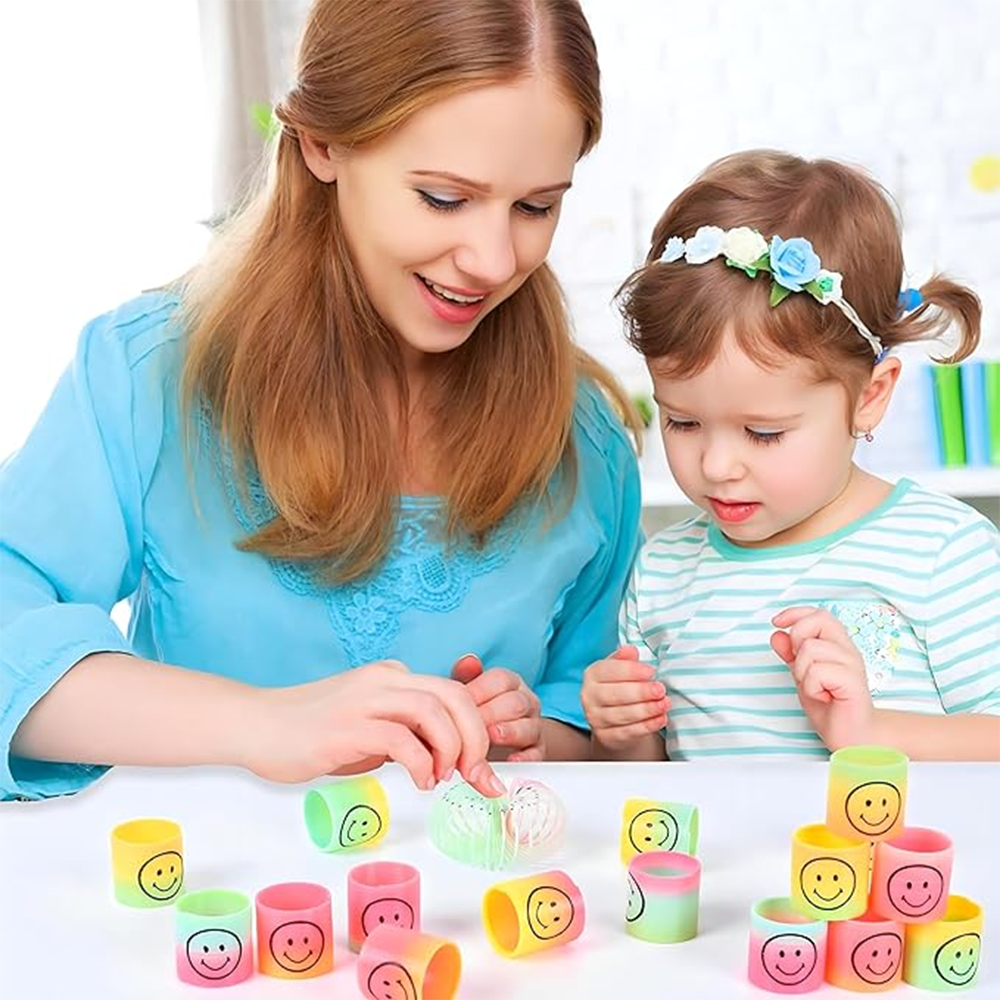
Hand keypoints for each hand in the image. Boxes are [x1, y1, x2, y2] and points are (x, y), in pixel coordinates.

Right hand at [246, 660, 505, 795]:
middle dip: (476, 738)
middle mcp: (383, 680)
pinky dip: (421, 762)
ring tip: (442, 778)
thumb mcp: (365, 725)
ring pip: (433, 710)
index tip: (483, 770)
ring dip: (451, 748)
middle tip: (476, 776)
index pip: (452, 693)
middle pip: (454, 696)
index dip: (476, 731)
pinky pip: (401, 738)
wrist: (253, 726)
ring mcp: (364, 700)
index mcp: (391, 677)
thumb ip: (399, 732)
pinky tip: (420, 781)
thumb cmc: (307, 732)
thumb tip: (436, 759)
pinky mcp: (346, 727)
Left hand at [451, 654, 543, 761]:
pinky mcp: (538, 752)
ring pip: (528, 726)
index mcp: (511, 683)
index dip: (480, 690)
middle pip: (516, 702)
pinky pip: (536, 754)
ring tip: (490, 736)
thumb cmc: (479, 713)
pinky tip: (510, 760)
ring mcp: (535, 727)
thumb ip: (466, 676)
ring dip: (509, 732)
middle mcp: (527, 702)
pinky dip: (524, 758)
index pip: (501, 680)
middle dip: (491, 713)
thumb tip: (468, 660)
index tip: (460, 702)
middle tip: (470, 723)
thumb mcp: (470, 694)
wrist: (499, 744)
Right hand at [581, 646, 668, 750]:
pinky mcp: (605, 737)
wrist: (614, 722)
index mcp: (592, 675)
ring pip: (622, 715)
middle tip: (660, 690)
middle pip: (614, 694)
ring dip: (646, 710)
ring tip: (664, 704)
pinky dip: (646, 726)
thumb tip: (630, 650)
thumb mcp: (620, 670)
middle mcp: (589, 696)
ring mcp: (595, 718)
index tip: (651, 671)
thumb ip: (624, 660)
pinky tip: (660, 719)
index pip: (609, 671)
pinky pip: (627, 732)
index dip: (631, 671)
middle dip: (640, 692)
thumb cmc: (620, 688)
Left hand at [771, 607, 873, 749]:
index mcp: (837, 645)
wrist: (851, 738)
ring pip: (811, 648)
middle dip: (798, 641)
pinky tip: (823, 697)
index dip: (796, 613)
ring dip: (803, 672)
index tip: (776, 622)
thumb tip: (776, 633)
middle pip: (817, 621)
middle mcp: (847, 650)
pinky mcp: (853, 682)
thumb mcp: (801, 676)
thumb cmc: (830, 706)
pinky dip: (811, 687)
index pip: (819, 614)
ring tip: (816, 689)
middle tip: (804, 669)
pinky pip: (817, 671)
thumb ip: (790, 654)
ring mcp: (852, 665)